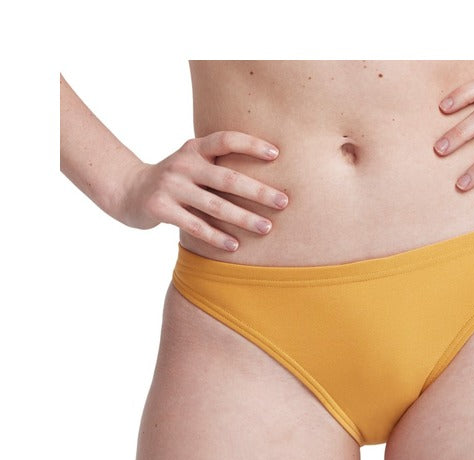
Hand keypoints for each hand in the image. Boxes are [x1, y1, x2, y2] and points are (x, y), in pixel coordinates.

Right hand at [118, 130, 288, 250]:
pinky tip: (235, 246)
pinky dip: (216, 237)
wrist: (129, 191)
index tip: (277, 154)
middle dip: (258, 191)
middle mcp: (183, 164)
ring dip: (243, 218)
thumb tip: (268, 177)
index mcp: (195, 149)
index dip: (251, 144)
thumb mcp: (193, 164)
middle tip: (284, 202)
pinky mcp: (160, 208)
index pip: (226, 140)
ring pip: (214, 205)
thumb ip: (220, 166)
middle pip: (227, 178)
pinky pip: (194, 225)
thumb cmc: (176, 180)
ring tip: (266, 228)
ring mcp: (171, 186)